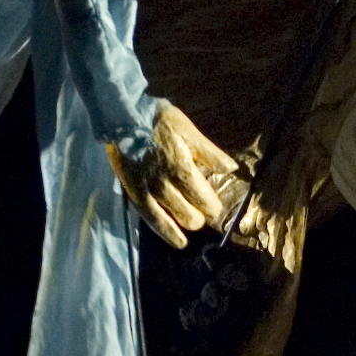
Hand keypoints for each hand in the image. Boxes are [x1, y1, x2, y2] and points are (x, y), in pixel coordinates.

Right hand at [109, 101, 236, 249]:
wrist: (123, 117)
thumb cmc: (159, 121)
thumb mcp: (189, 130)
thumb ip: (210, 153)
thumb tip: (231, 169)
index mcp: (182, 169)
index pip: (203, 199)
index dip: (212, 207)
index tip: (215, 207)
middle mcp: (165, 185)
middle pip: (189, 214)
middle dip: (199, 217)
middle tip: (202, 215)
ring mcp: (148, 191)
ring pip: (169, 221)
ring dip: (181, 229)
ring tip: (187, 238)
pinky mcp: (134, 192)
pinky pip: (149, 218)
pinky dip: (163, 230)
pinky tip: (172, 238)